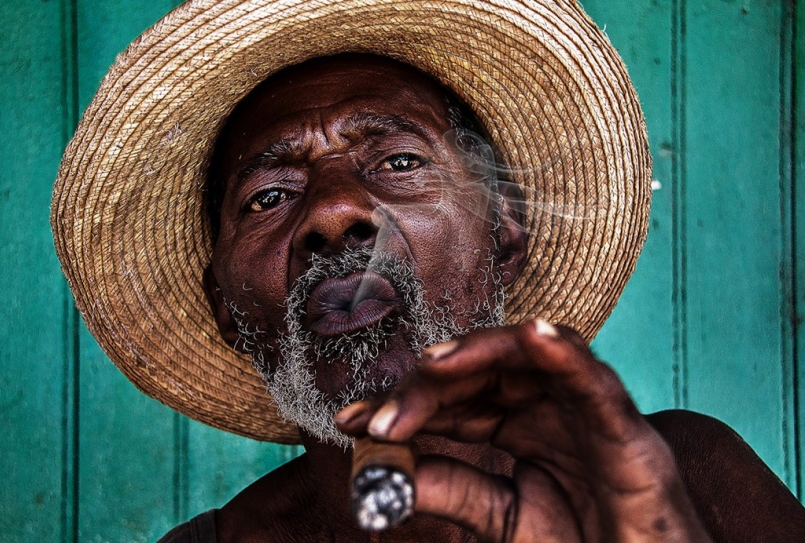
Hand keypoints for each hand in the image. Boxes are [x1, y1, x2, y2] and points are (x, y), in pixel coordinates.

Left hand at [335, 320, 712, 541]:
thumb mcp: (500, 520)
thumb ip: (449, 490)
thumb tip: (383, 471)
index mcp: (523, 424)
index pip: (456, 397)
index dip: (405, 403)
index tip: (350, 420)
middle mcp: (552, 407)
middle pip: (484, 369)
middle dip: (428, 385)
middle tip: (379, 416)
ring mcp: (590, 414)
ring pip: (533, 358)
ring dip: (480, 353)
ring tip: (432, 365)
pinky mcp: (630, 434)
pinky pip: (595, 382)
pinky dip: (565, 354)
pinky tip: (534, 336)